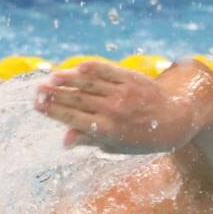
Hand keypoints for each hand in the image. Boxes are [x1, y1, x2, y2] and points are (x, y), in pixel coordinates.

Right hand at [34, 60, 203, 153]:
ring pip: (89, 84)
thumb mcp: (117, 146)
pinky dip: (91, 68)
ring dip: (67, 80)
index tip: (37, 105)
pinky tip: (76, 67)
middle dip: (54, 95)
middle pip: (76, 99)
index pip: (73, 117)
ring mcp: (122, 92)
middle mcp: (113, 110)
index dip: (53, 111)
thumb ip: (90, 140)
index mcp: (107, 130)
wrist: (176, 120)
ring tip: (50, 78)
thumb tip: (64, 141)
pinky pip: (107, 70)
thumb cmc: (144, 138)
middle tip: (36, 90)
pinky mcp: (131, 78)